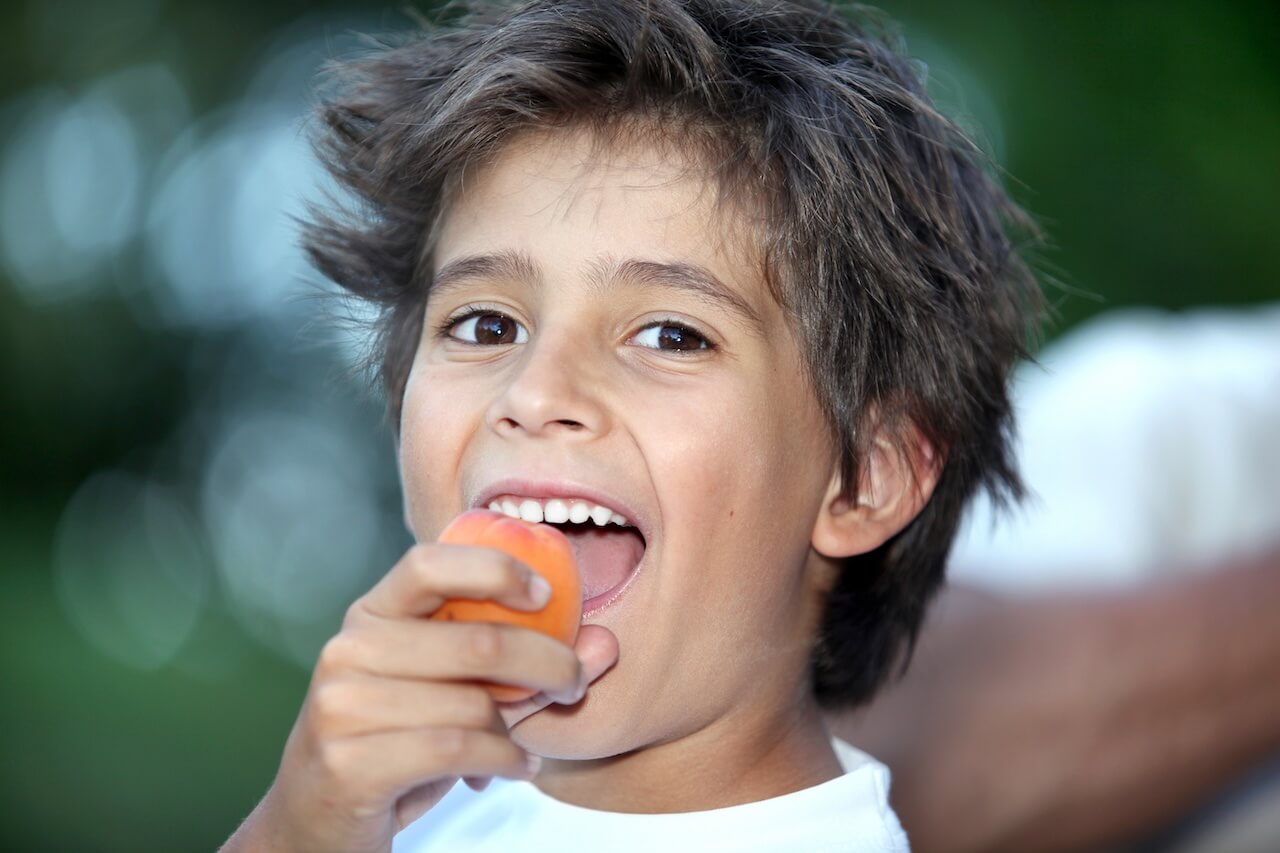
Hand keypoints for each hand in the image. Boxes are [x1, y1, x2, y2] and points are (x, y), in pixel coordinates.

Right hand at [221, 542, 618, 852]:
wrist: (315, 821)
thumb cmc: (397, 743)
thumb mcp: (450, 692)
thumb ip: (522, 667)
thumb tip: (608, 644)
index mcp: (370, 615)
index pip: (428, 564)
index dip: (494, 568)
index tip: (545, 592)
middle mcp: (349, 650)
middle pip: (476, 641)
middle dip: (546, 662)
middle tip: (574, 683)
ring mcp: (343, 707)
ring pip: (472, 705)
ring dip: (518, 728)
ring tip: (523, 744)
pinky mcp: (350, 762)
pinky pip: (457, 750)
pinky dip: (503, 761)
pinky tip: (514, 768)